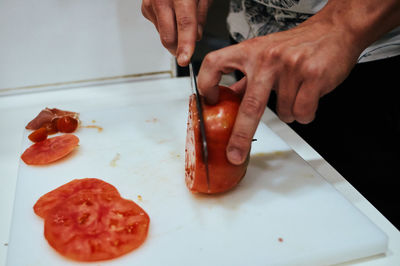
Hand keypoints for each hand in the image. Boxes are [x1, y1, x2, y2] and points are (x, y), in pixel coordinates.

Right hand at [141, 0, 211, 65]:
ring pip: (162, 33)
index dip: (185, 44)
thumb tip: (197, 35)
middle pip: (168, 35)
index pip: (184, 23)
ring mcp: (150, 3)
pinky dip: (166, 26)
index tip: (184, 59)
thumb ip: (201, 14)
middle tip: (187, 49)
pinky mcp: (145, 7)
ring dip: (173, 35)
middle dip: (178, 48)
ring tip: (181, 19)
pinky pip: (157, 26)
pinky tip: (171, 14)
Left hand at [197, 16, 362, 164]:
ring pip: (283, 113)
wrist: (333, 31)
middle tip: (235, 154)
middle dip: (240, 136)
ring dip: (289, 112)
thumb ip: (244, 77)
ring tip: (295, 92)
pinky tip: (307, 96)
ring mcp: (291, 67)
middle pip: (249, 106)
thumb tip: (226, 98)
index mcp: (250, 51)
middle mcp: (267, 58)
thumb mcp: (263, 54)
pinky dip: (305, 113)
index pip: (215, 63)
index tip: (209, 101)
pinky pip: (302, 113)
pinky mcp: (313, 75)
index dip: (207, 83)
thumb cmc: (295, 45)